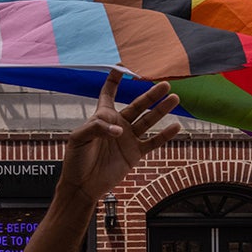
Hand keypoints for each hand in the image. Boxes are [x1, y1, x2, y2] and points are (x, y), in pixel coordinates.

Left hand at [57, 70, 180, 202]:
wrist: (83, 185)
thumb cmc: (76, 160)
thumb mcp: (80, 138)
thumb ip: (97, 127)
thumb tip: (120, 130)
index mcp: (102, 117)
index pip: (109, 92)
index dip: (114, 79)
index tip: (122, 66)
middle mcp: (118, 124)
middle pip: (138, 105)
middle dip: (151, 94)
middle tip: (165, 83)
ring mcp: (128, 139)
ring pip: (148, 120)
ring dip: (161, 110)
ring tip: (174, 98)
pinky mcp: (134, 154)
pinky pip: (152, 142)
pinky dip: (164, 135)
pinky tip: (176, 126)